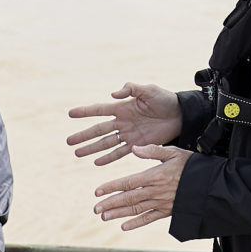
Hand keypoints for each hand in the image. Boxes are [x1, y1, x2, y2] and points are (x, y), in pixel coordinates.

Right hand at [67, 82, 182, 165]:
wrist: (181, 115)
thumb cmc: (165, 99)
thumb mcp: (149, 90)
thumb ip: (131, 89)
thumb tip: (112, 94)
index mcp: (123, 107)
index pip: (100, 110)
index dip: (85, 112)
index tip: (70, 114)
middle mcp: (123, 122)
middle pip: (99, 130)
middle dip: (84, 136)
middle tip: (69, 141)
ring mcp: (129, 134)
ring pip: (105, 143)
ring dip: (92, 148)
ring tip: (77, 153)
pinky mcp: (138, 144)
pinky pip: (119, 152)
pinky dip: (108, 158)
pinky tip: (96, 162)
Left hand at [92, 145, 190, 230]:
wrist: (211, 184)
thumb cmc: (192, 165)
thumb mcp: (174, 152)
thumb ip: (153, 150)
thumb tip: (135, 148)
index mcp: (155, 175)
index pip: (128, 182)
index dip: (112, 187)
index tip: (98, 191)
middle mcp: (155, 191)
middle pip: (128, 198)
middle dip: (111, 203)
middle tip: (96, 208)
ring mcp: (161, 203)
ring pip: (136, 209)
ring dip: (119, 213)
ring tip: (104, 217)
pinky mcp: (168, 211)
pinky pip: (149, 218)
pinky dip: (136, 223)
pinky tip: (124, 226)